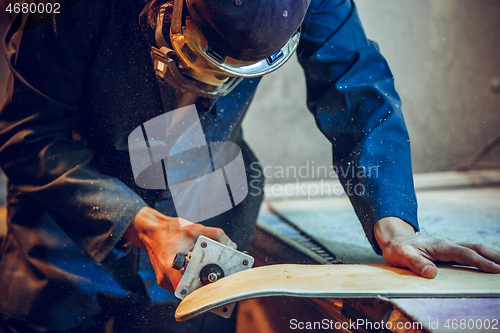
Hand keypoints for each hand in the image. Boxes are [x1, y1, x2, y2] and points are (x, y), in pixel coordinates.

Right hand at [124, 207, 236, 291]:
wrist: (150, 230)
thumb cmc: (169, 230)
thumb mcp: (195, 228)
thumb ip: (215, 235)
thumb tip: (231, 245)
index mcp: (170, 265)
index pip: (188, 289)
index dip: (204, 290)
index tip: (217, 285)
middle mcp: (165, 277)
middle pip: (189, 291)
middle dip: (204, 285)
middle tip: (218, 278)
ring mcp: (164, 280)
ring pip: (185, 289)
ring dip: (197, 283)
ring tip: (208, 273)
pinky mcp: (164, 280)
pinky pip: (181, 285)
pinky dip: (190, 279)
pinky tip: (196, 270)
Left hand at [374, 217, 499, 278]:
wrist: (395, 239)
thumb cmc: (398, 249)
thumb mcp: (401, 256)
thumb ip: (415, 263)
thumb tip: (431, 273)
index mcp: (439, 246)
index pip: (464, 253)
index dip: (480, 261)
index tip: (496, 269)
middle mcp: (447, 244)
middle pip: (475, 247)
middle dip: (494, 255)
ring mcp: (449, 246)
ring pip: (475, 248)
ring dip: (491, 254)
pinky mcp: (449, 251)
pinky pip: (470, 252)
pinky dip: (483, 256)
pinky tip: (491, 262)